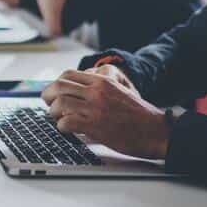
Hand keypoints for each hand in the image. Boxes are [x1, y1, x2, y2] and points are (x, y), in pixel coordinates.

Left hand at [42, 70, 168, 158]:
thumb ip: (100, 88)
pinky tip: (67, 130)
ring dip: (54, 112)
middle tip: (48, 105)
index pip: (68, 74)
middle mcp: (97, 91)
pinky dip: (62, 126)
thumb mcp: (120, 91)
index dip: (56, 84)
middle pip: (59, 86)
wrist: (158, 131)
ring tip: (58, 119)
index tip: (54, 93)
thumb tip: (77, 92)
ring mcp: (96, 108)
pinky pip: (67, 122)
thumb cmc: (140, 116)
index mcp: (103, 81)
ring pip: (60, 103)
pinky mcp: (96, 125)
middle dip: (48, 96)